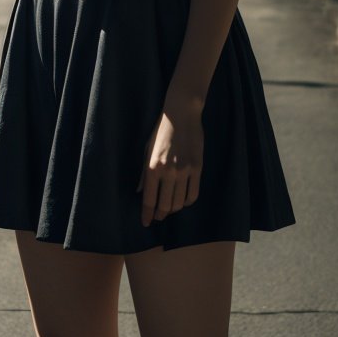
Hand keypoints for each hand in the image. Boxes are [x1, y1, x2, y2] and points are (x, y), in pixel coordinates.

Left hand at [136, 99, 203, 226]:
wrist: (182, 114)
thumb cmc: (161, 131)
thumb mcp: (147, 150)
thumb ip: (144, 174)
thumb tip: (139, 192)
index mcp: (152, 167)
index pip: (149, 200)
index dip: (147, 214)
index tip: (146, 223)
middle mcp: (168, 172)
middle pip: (165, 205)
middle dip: (160, 215)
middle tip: (158, 217)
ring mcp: (185, 171)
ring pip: (179, 203)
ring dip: (172, 209)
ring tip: (169, 208)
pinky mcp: (198, 168)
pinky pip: (193, 195)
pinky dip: (186, 201)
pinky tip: (182, 200)